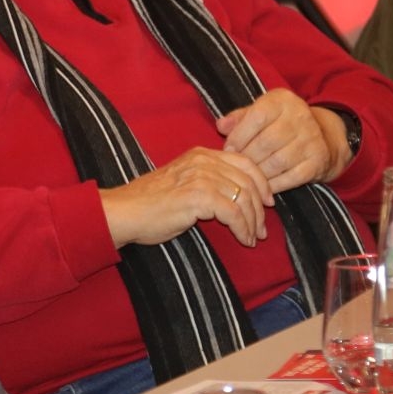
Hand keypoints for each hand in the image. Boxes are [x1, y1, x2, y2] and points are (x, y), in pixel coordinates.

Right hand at [100, 147, 273, 248]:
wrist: (125, 212)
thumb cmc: (150, 204)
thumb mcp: (182, 182)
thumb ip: (207, 180)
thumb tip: (236, 195)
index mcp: (201, 154)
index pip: (245, 162)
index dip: (262, 183)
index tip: (268, 202)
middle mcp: (204, 161)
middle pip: (249, 180)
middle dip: (260, 208)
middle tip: (262, 228)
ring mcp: (201, 177)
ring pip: (244, 197)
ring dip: (253, 222)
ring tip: (253, 237)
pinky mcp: (199, 196)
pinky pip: (234, 213)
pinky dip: (243, 229)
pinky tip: (243, 239)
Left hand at [216, 88, 348, 190]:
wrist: (324, 136)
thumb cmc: (281, 124)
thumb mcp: (261, 112)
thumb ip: (239, 118)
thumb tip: (221, 126)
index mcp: (282, 101)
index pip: (256, 117)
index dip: (238, 136)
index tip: (228, 148)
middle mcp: (300, 117)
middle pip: (265, 142)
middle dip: (246, 157)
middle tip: (236, 166)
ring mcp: (312, 139)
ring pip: (277, 162)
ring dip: (258, 172)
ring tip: (247, 176)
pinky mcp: (318, 160)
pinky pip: (291, 177)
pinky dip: (273, 184)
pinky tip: (263, 186)